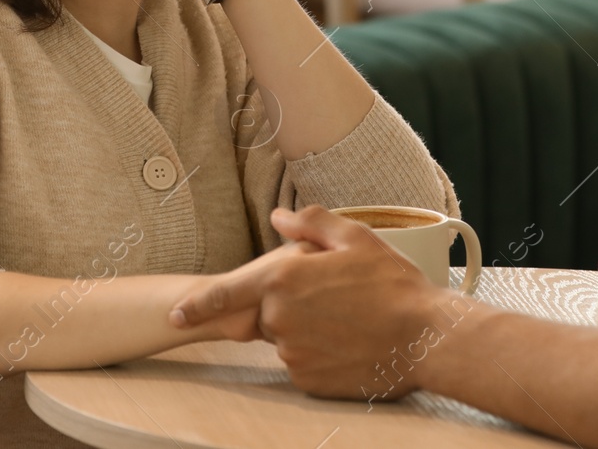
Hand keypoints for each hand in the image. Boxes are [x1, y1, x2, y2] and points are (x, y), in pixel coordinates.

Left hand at [171, 206, 458, 402]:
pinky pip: (303, 364)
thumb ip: (311, 223)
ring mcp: (293, 354)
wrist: (424, 338)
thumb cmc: (392, 283)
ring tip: (350, 319)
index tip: (173, 315)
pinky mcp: (309, 380)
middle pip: (268, 312)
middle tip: (335, 297)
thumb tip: (279, 217)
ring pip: (287, 339)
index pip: (225, 294)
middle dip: (291, 304)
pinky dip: (320, 354)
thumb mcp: (356, 238)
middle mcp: (280, 319)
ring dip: (307, 329)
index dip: (197, 305)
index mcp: (284, 279)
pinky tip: (350, 342)